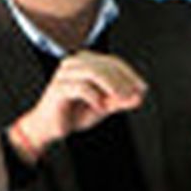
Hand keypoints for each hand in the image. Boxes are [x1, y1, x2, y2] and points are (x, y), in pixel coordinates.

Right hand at [10, 52, 145, 160]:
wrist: (48, 128)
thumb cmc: (73, 113)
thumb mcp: (103, 106)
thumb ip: (120, 100)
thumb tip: (139, 97)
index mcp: (84, 62)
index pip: (112, 62)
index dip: (130, 74)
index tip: (142, 88)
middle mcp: (73, 63)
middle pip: (104, 65)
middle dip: (123, 81)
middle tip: (133, 96)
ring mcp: (64, 74)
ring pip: (93, 72)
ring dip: (111, 86)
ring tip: (119, 100)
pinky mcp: (58, 88)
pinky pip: (81, 88)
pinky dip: (94, 97)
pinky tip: (100, 107)